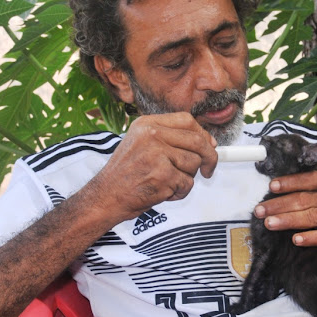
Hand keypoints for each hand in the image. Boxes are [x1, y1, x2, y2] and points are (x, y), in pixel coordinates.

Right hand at [88, 112, 217, 225]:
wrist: (106, 197)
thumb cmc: (126, 174)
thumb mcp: (141, 144)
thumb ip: (171, 139)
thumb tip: (209, 142)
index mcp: (147, 124)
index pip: (187, 120)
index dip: (202, 134)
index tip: (210, 145)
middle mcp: (151, 135)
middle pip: (197, 141)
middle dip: (208, 157)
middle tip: (208, 170)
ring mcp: (157, 154)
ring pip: (193, 163)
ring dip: (186, 178)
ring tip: (166, 182)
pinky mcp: (162, 175)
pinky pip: (187, 183)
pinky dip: (179, 192)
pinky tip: (163, 192)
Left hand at [253, 171, 316, 246]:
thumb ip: (299, 192)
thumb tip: (270, 193)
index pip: (308, 179)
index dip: (290, 182)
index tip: (271, 186)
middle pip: (305, 200)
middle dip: (279, 205)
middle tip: (260, 211)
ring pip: (312, 216)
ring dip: (289, 220)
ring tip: (270, 224)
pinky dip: (311, 238)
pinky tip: (296, 240)